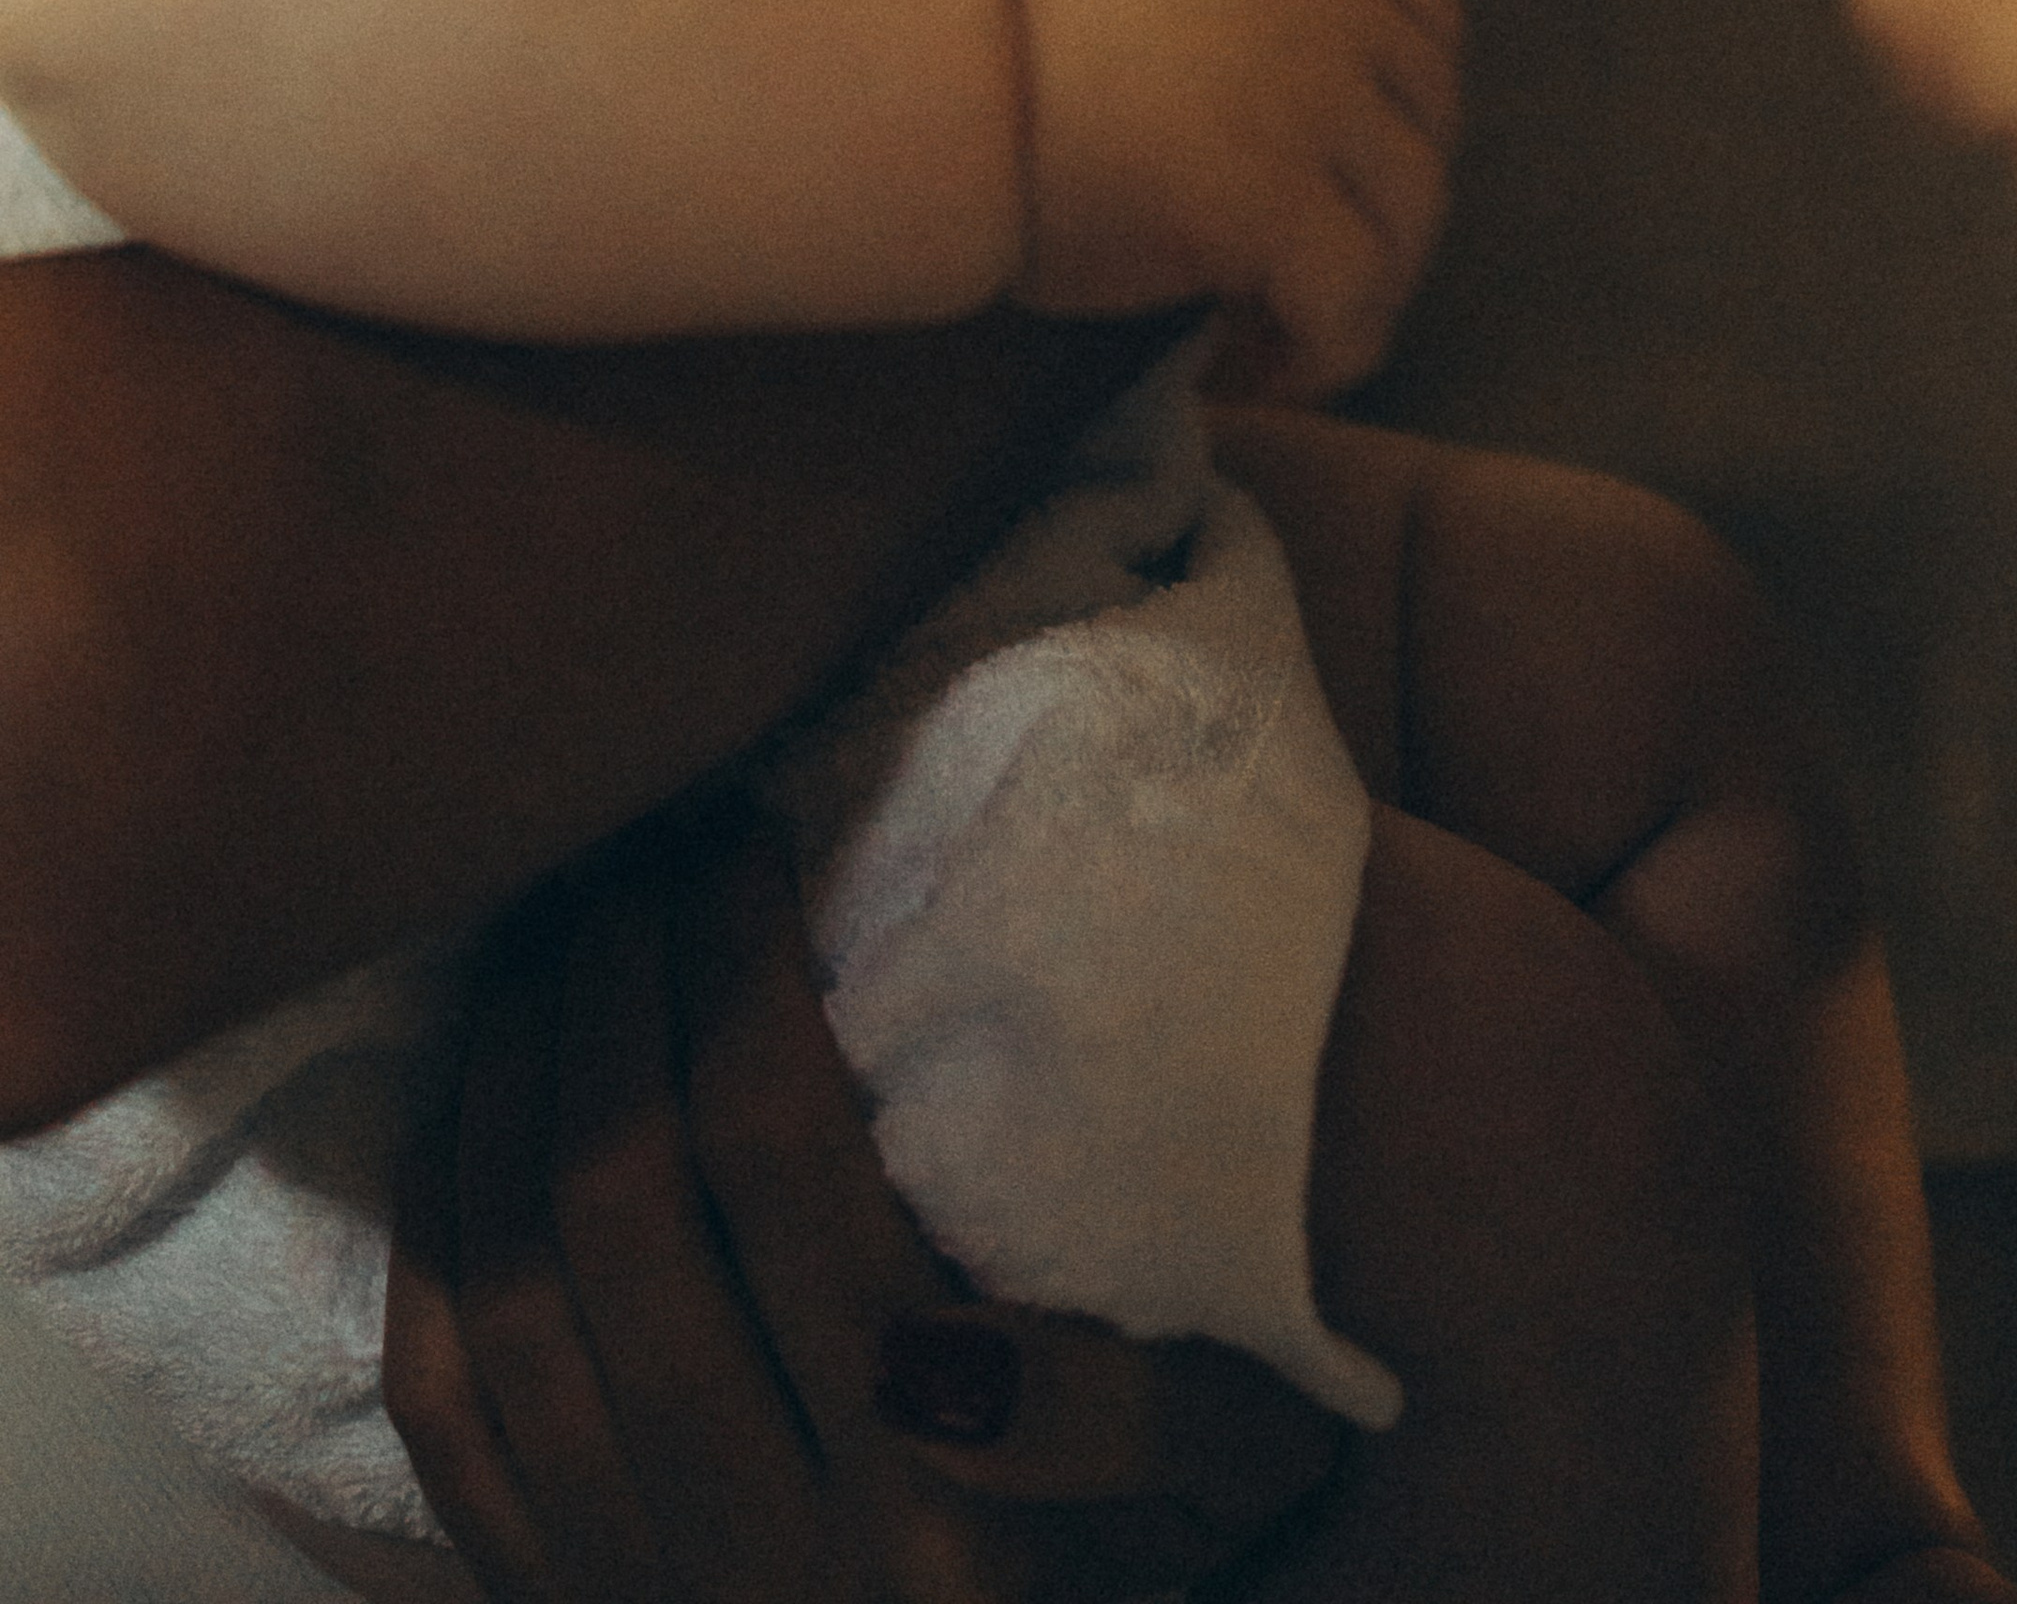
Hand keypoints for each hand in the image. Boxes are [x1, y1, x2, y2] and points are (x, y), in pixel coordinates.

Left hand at [386, 794, 1345, 1601]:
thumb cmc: (1148, 1546)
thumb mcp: (1233, 1466)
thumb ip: (1131, 1407)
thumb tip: (946, 1347)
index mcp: (922, 1506)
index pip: (778, 1161)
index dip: (737, 965)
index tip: (742, 835)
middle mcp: (753, 1547)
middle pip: (621, 1196)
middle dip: (614, 979)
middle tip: (635, 846)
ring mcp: (626, 1577)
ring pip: (506, 1280)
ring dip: (513, 1068)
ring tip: (554, 926)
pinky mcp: (546, 1597)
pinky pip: (440, 1398)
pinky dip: (437, 1225)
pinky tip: (472, 1096)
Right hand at [1013, 0, 1462, 396]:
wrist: (947, 100)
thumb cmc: (1018, 57)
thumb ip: (1264, 17)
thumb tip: (1326, 113)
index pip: (1433, 21)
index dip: (1411, 113)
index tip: (1352, 178)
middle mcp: (1331, 13)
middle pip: (1428, 142)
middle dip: (1379, 226)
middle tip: (1295, 285)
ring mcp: (1318, 108)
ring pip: (1404, 236)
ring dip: (1350, 303)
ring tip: (1264, 338)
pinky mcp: (1285, 207)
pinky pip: (1351, 312)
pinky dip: (1315, 360)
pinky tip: (1245, 371)